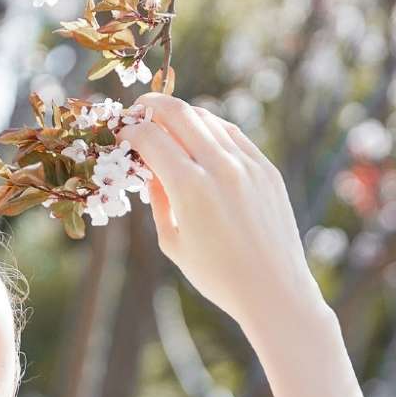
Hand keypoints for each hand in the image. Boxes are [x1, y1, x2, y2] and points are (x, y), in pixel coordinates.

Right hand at [113, 93, 325, 331]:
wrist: (274, 290)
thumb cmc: (216, 275)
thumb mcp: (172, 241)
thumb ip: (157, 198)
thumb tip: (147, 168)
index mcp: (190, 188)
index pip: (150, 137)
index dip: (129, 131)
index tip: (120, 136)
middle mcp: (220, 167)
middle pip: (179, 112)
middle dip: (152, 106)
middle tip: (138, 112)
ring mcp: (248, 164)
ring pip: (207, 118)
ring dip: (181, 115)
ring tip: (166, 126)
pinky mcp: (267, 169)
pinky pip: (232, 134)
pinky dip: (210, 129)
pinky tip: (198, 138)